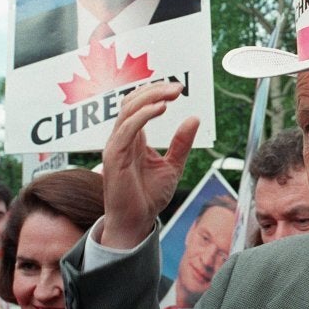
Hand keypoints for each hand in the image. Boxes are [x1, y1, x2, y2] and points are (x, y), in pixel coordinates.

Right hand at [101, 82, 198, 248]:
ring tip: (171, 95)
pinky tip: (161, 109)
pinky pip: (126, 129)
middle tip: (178, 87)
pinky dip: (143, 116)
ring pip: (127, 110)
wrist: (137, 221)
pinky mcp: (114, 157)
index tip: (179, 88)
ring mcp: (116, 146)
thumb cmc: (149, 195)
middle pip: (131, 102)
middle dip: (155, 90)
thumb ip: (182, 143)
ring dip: (150, 98)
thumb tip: (194, 118)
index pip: (138, 104)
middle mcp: (122, 138)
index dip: (156, 92)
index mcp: (133, 138)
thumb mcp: (173, 165)